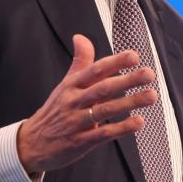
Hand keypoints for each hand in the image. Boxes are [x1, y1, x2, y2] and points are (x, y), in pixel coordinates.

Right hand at [16, 34, 157, 174]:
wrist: (31, 144)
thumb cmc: (55, 111)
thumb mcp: (65, 85)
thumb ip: (80, 62)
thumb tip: (81, 37)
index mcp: (71, 85)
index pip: (94, 70)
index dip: (114, 62)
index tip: (133, 56)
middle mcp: (73, 101)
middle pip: (103, 88)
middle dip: (127, 80)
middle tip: (149, 74)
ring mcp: (76, 122)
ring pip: (106, 110)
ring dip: (130, 102)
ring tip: (151, 95)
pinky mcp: (80, 142)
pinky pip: (103, 134)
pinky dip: (122, 127)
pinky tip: (138, 122)